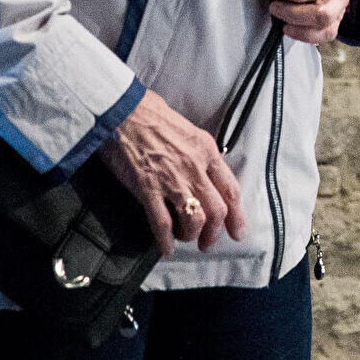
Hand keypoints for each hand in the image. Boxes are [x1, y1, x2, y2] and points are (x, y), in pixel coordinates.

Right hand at [104, 89, 244, 254]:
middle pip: (217, 210)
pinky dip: (166, 241)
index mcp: (207, 151)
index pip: (231, 189)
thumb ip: (199, 154)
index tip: (237, 232)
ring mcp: (172, 179)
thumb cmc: (150, 114)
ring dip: (191, 235)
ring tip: (183, 239)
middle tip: (207, 244)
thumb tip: (203, 174)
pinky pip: (163, 223)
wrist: (122, 110)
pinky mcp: (148, 188)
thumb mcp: (187, 130)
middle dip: (215, 233)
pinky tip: (165, 249)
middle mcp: (195, 167)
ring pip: (195, 220)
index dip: (236, 216)